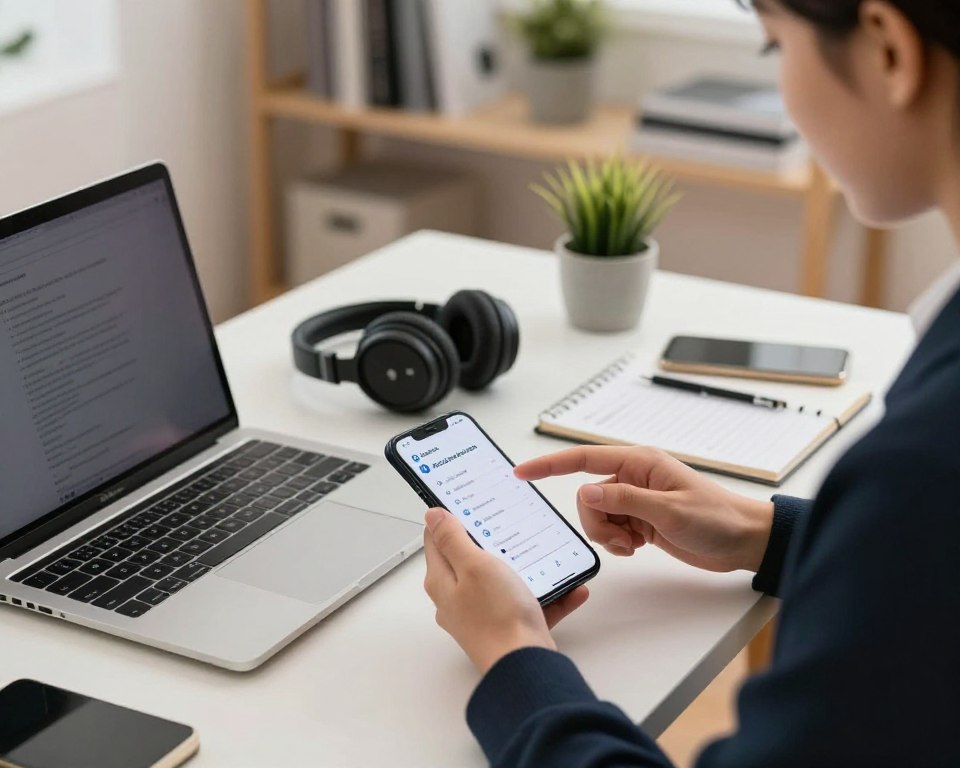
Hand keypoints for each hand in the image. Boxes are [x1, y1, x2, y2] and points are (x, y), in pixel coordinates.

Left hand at [422, 507, 589, 674]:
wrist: (525, 666)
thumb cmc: (497, 616)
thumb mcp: (474, 565)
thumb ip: (452, 539)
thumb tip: (432, 516)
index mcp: (443, 582)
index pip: (436, 541)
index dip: (448, 519)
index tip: (466, 504)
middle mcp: (458, 600)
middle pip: (469, 561)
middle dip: (490, 541)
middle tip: (509, 522)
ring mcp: (482, 616)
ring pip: (503, 582)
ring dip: (526, 568)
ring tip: (546, 555)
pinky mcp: (507, 629)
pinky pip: (530, 605)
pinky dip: (550, 595)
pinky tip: (573, 588)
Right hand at [515, 446, 772, 573]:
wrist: (744, 541)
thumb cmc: (717, 518)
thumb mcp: (669, 510)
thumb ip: (624, 500)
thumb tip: (585, 491)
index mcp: (639, 463)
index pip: (583, 460)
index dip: (550, 465)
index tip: (522, 472)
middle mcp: (633, 477)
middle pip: (587, 497)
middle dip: (596, 522)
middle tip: (624, 538)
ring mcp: (635, 499)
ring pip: (596, 516)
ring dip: (608, 536)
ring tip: (636, 544)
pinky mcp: (640, 519)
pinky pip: (610, 529)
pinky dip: (618, 542)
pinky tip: (640, 546)